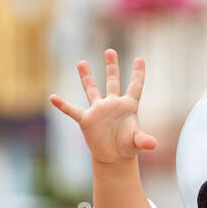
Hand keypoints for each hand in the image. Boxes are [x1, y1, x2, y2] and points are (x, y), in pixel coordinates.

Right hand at [49, 49, 157, 163]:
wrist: (113, 157)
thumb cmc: (127, 146)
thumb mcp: (137, 143)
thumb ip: (144, 141)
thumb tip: (153, 144)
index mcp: (128, 107)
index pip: (135, 87)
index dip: (138, 74)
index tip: (140, 59)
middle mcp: (112, 104)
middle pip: (112, 82)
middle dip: (112, 67)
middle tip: (110, 51)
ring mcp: (98, 110)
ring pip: (91, 90)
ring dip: (86, 77)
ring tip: (81, 63)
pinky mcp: (87, 120)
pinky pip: (72, 111)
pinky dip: (63, 105)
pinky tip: (53, 98)